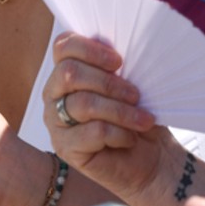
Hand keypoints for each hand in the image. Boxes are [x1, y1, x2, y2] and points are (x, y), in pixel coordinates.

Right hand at [42, 33, 165, 205]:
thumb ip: (115, 68)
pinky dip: (119, 133)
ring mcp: (55, 122)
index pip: (63, 47)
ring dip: (121, 111)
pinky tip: (129, 138)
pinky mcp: (65, 148)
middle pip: (70, 73)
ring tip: (142, 120)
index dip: (90, 49)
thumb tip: (117, 53)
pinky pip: (94, 131)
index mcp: (66, 72)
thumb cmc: (137, 116)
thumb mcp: (129, 85)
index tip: (119, 61)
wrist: (151, 159)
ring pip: (84, 104)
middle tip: (135, 95)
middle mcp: (53, 95)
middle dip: (109, 83)